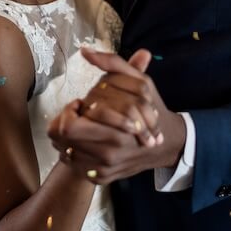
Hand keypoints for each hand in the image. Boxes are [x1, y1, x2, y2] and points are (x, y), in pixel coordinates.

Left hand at [47, 49, 186, 184]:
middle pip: (63, 140)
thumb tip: (84, 50)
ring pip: (66, 153)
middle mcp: (109, 154)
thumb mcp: (138, 82)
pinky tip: (87, 142)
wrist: (166, 144)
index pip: (68, 125)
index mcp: (116, 131)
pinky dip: (75, 153)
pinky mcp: (102, 179)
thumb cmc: (151, 108)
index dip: (70, 111)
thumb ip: (112, 63)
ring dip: (68, 138)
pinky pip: (74, 166)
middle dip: (66, 123)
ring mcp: (105, 169)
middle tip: (78, 115)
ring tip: (83, 127)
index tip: (81, 104)